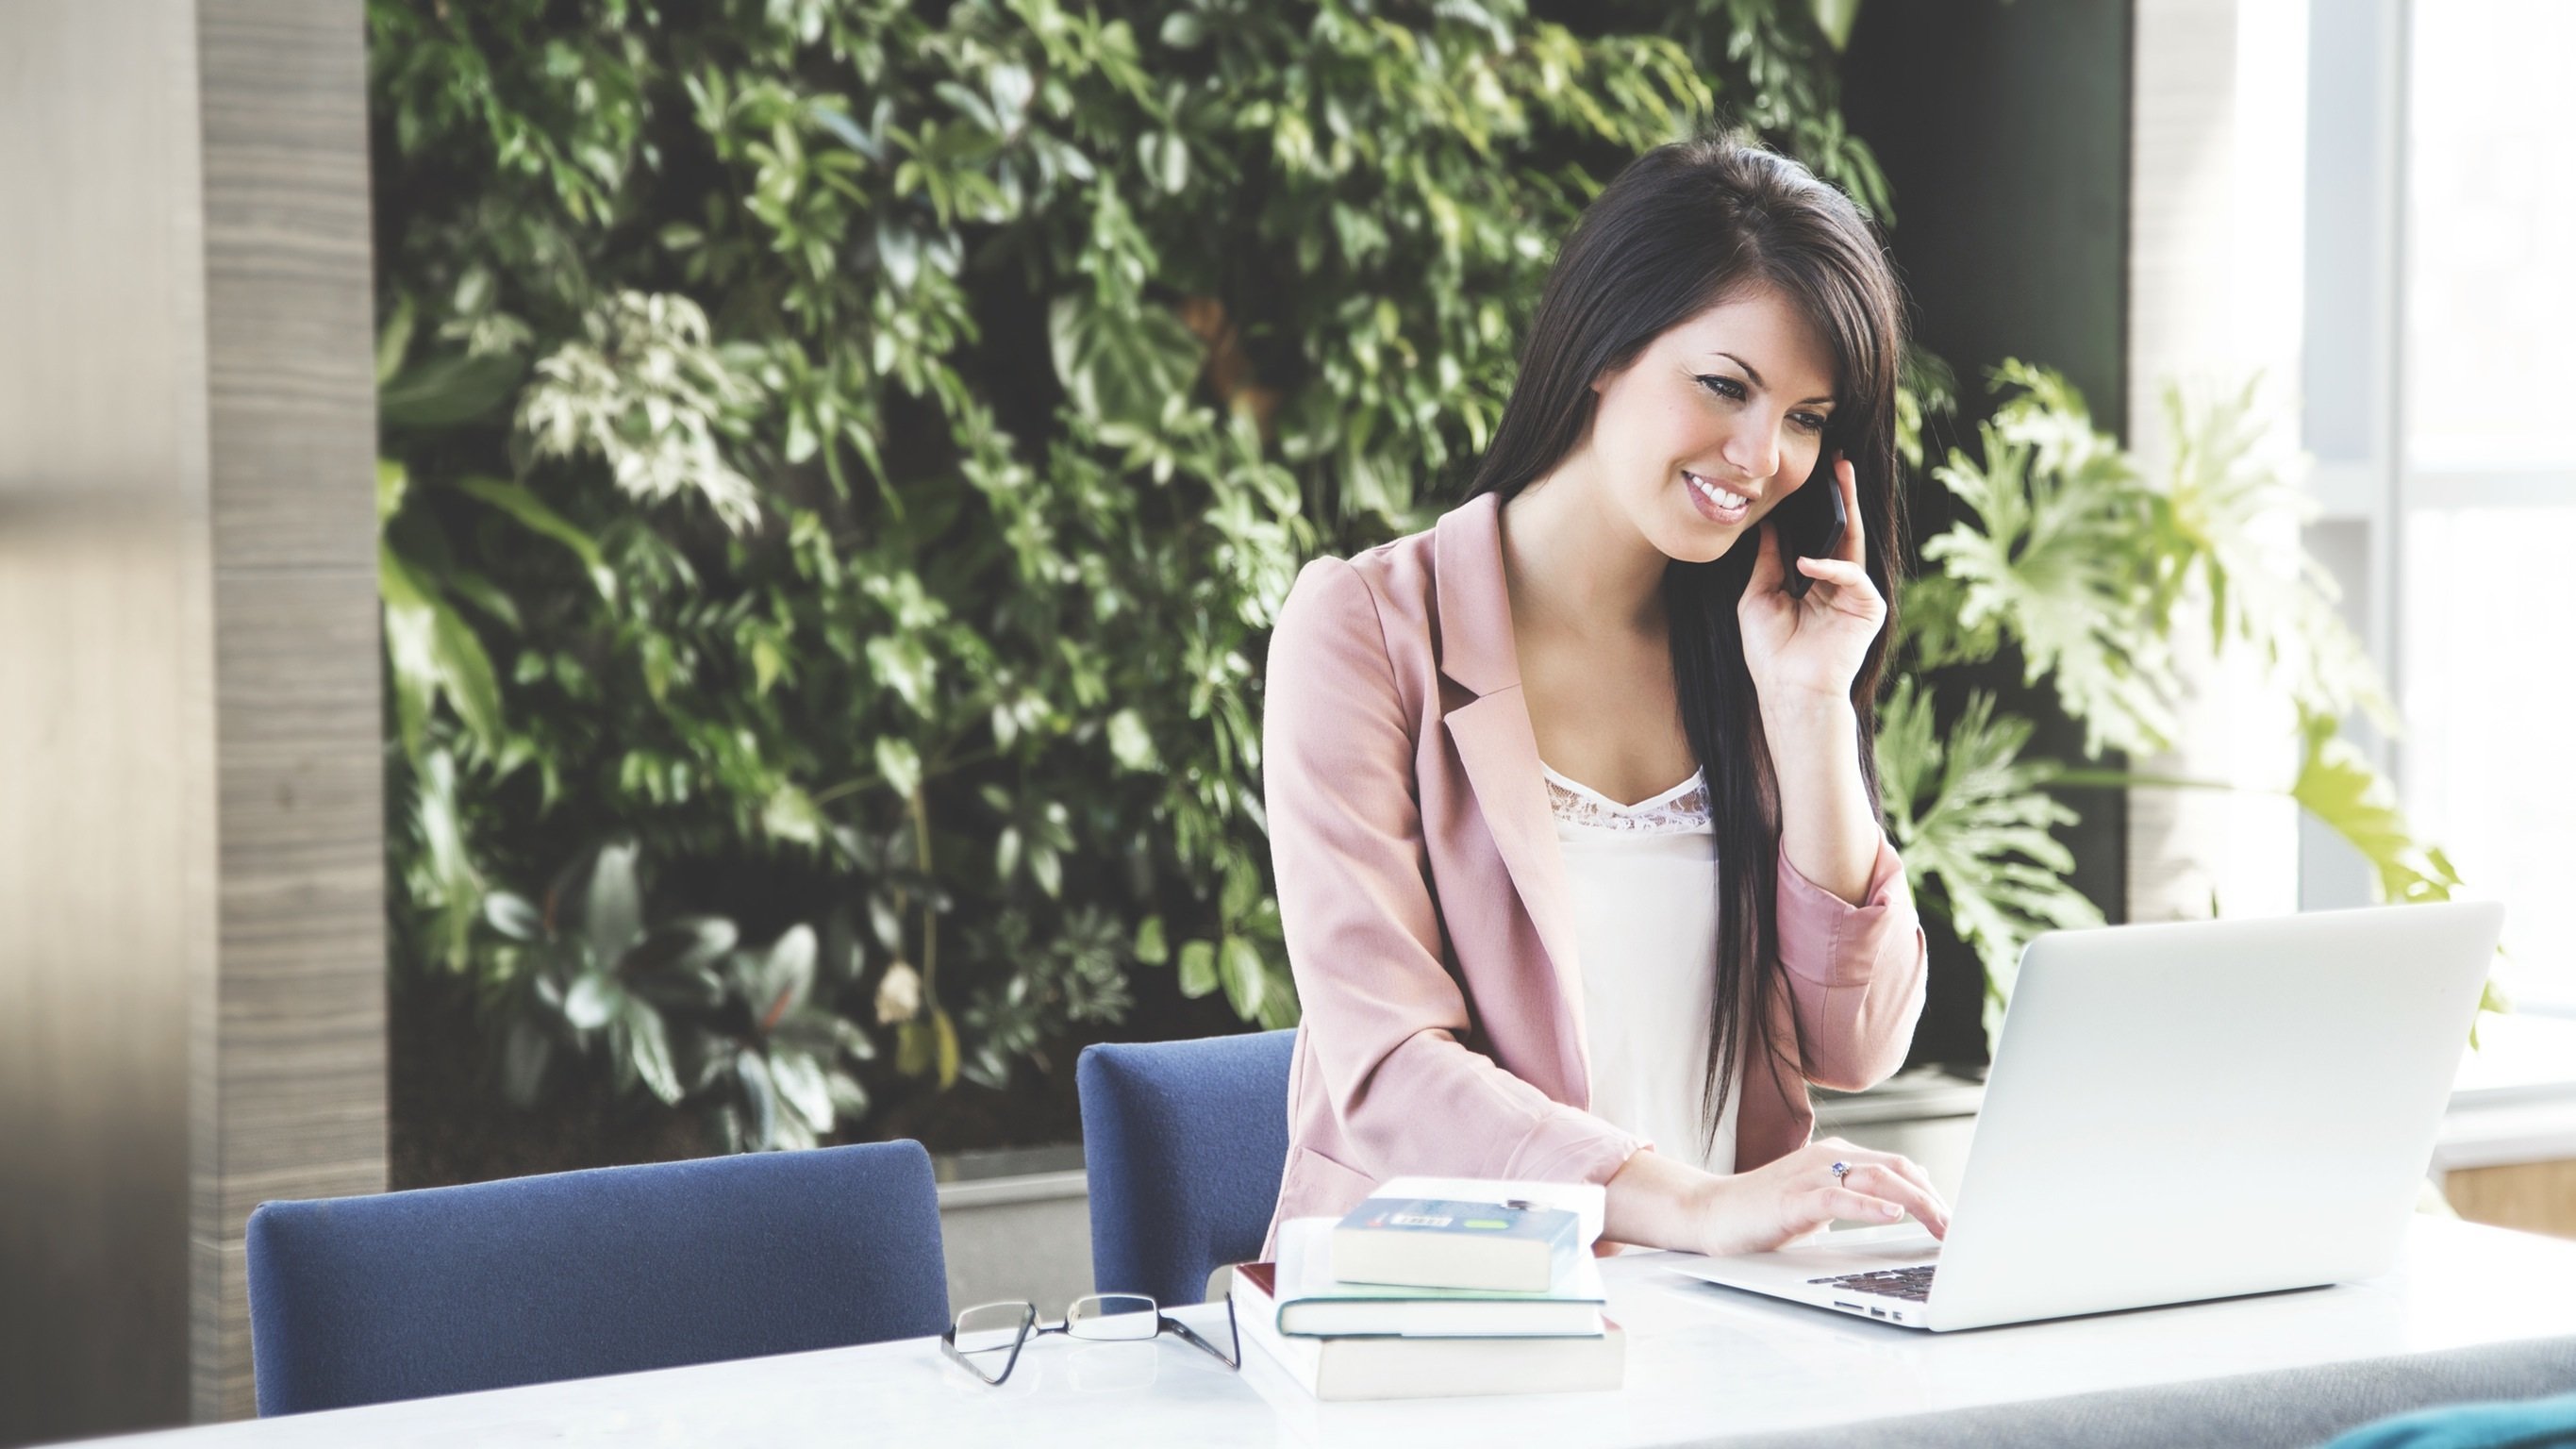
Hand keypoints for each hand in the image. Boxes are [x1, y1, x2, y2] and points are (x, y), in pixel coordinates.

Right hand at [1695, 1137, 1949, 1257]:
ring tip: (1940, 1224)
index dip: (1932, 1191)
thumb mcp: (1819, 1201)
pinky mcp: (1792, 1199)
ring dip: (1916, 1202)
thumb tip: (1899, 1202)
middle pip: (1896, 1168)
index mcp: (1837, 1156)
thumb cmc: (1764, 1213)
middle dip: (1933, 1198)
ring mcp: (1809, 1175)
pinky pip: (1839, 1196)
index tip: (1953, 1219)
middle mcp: (1827, 1158)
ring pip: (1876, 1177)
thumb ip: (1854, 1195)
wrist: (1711, 1213)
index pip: (1898, 1166)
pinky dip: (1869, 1205)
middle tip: (1956, 1228)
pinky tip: (1893, 1214)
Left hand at [1738, 454, 1884, 707]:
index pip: (1821, 536)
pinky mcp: (1867, 610)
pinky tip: (1807, 564)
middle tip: (1840, 460)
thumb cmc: (1770, 652)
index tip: (1813, 475)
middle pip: (1844, 531)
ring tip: (1839, 478)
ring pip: (1855, 545)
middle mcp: (1840, 585)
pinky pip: (1853, 578)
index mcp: (1816, 582)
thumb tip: (1768, 526)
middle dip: (1843, 495)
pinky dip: (1831, 568)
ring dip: (1848, 510)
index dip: (1819, 508)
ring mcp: (1856, 596)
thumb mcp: (1759, 596)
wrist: (1787, 689)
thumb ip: (1768, 561)